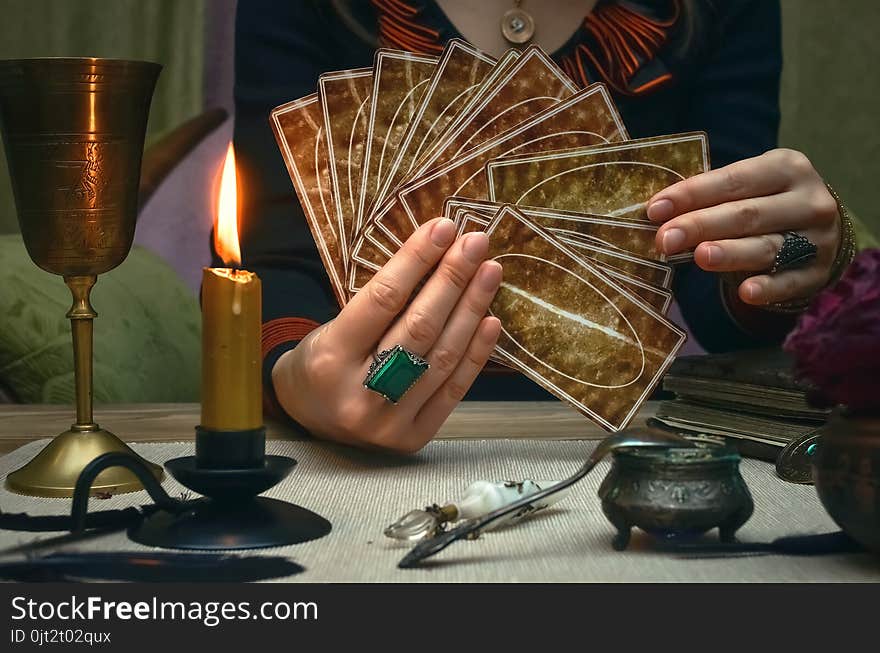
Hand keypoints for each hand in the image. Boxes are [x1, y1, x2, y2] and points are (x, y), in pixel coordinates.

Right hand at [271, 218, 501, 452]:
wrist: (308, 422)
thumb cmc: (322, 362)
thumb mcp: (331, 327)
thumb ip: (379, 304)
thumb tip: (435, 257)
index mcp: (330, 358)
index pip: (384, 299)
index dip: (417, 260)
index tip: (443, 228)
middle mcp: (360, 394)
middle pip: (419, 327)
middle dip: (452, 279)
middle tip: (476, 242)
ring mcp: (388, 422)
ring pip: (441, 357)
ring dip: (472, 309)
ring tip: (489, 271)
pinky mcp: (412, 437)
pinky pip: (453, 390)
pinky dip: (475, 354)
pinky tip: (491, 320)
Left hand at [647, 149, 840, 305]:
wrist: (820, 234)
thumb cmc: (767, 205)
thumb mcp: (748, 189)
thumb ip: (711, 198)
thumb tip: (658, 212)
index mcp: (785, 168)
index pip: (733, 180)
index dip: (692, 194)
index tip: (655, 209)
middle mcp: (808, 200)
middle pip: (747, 214)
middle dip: (701, 225)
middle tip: (665, 239)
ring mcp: (818, 238)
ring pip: (767, 247)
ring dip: (731, 253)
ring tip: (700, 256)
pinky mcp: (818, 273)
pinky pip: (790, 282)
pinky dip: (769, 288)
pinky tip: (746, 292)